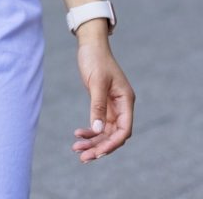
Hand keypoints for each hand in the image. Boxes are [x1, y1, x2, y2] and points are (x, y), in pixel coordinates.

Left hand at [71, 41, 134, 162]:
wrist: (91, 45)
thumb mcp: (96, 83)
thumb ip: (98, 106)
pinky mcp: (103, 105)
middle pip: (114, 135)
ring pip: (105, 132)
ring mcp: (113, 106)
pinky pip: (99, 124)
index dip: (112, 143)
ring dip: (93, 142)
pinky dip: (90, 131)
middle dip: (99, 147)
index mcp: (126, 100)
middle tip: (82, 157)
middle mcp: (122, 106)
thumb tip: (97, 130)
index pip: (124, 129)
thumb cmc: (95, 60)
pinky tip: (78, 134)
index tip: (98, 152)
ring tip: (76, 149)